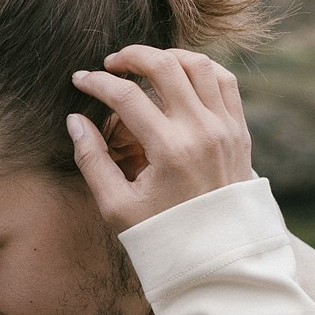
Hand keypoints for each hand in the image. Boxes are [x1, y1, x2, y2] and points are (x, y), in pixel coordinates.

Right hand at [68, 45, 252, 233]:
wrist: (220, 258)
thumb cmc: (163, 235)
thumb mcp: (117, 206)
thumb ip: (92, 160)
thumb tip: (75, 120)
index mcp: (170, 150)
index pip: (126, 96)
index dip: (97, 83)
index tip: (80, 80)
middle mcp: (202, 132)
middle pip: (164, 66)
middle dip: (131, 56)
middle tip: (111, 63)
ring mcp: (225, 129)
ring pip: (199, 64)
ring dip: (168, 57)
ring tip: (145, 65)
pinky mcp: (240, 132)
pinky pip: (225, 81)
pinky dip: (201, 69)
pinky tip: (181, 76)